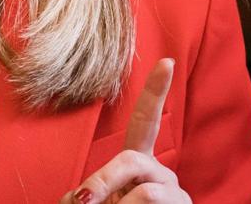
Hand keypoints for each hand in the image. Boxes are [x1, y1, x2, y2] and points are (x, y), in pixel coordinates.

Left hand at [60, 58, 190, 203]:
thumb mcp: (101, 203)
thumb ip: (89, 194)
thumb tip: (73, 200)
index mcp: (139, 164)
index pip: (146, 121)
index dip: (156, 92)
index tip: (168, 61)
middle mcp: (162, 173)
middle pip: (133, 160)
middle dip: (104, 180)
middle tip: (83, 202)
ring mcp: (177, 194)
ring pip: (146, 194)